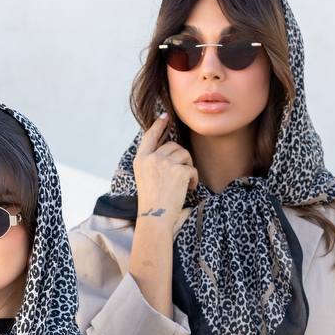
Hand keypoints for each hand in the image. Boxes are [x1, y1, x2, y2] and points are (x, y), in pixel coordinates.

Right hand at [132, 112, 197, 226]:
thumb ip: (153, 162)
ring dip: (188, 167)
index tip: (165, 116)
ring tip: (184, 183)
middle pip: (173, 146)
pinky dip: (194, 180)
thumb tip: (170, 148)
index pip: (150, 136)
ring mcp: (165, 163)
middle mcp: (151, 158)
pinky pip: (192, 169)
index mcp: (141, 160)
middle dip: (181, 158)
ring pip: (184, 155)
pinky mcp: (179, 171)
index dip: (158, 125)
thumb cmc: (152, 202)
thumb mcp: (145, 178)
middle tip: (181, 175)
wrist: (155, 218)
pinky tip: (188, 190)